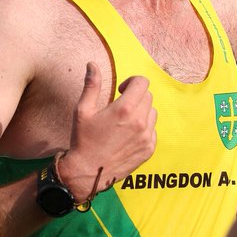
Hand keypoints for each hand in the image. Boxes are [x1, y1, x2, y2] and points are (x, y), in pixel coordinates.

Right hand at [57, 63, 156, 202]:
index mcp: (125, 108)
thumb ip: (91, 85)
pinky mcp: (149, 149)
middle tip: (120, 106)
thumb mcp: (83, 110)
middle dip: (135, 96)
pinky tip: (128, 135)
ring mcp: (146, 136)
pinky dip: (144, 128)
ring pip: (152, 112)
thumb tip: (92, 64)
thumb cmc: (83, 139)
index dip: (132, 82)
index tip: (122, 90)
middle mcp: (140, 121)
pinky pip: (153, 130)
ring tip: (125, 121)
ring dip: (141, 111)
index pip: (142, 83)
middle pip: (148, 96)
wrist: (87, 172)